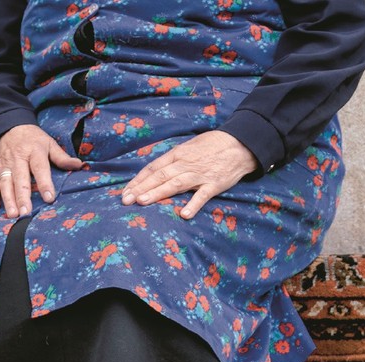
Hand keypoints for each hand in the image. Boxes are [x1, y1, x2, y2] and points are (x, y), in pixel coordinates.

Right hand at [0, 124, 84, 218]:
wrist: (8, 128)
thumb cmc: (32, 139)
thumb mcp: (49, 143)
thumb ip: (61, 157)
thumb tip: (79, 165)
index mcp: (34, 151)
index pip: (40, 168)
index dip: (44, 183)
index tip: (49, 198)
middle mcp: (18, 159)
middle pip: (20, 179)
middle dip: (22, 197)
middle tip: (26, 213)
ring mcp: (5, 165)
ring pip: (5, 184)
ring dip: (8, 200)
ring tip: (12, 214)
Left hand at [121, 131, 258, 218]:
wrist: (240, 144)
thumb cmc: (211, 146)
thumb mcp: (188, 147)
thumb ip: (172, 160)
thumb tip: (153, 172)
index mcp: (177, 154)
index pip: (153, 168)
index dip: (138, 180)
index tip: (124, 192)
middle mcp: (185, 164)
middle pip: (159, 176)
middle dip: (141, 188)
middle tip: (125, 200)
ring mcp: (199, 175)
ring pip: (175, 184)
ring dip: (158, 193)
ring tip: (143, 202)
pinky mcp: (214, 184)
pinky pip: (202, 195)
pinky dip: (193, 204)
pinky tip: (184, 214)